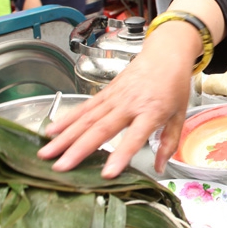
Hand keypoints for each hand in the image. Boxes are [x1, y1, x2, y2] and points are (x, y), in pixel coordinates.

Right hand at [38, 34, 194, 177]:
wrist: (166, 54)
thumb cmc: (174, 85)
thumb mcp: (180, 115)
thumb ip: (169, 143)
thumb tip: (159, 167)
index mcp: (151, 111)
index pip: (134, 137)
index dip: (120, 155)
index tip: (107, 173)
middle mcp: (129, 104)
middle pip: (100, 129)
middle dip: (78, 149)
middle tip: (61, 167)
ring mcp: (114, 97)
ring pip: (86, 118)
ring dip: (65, 137)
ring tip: (46, 152)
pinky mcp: (106, 92)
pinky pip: (85, 107)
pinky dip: (67, 119)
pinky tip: (52, 130)